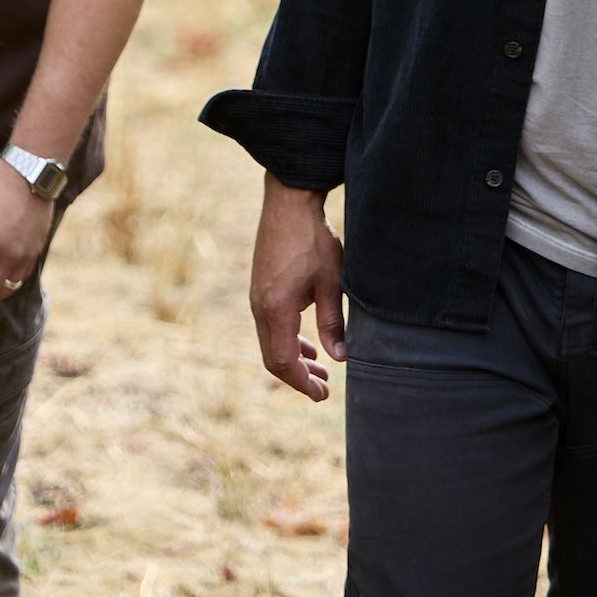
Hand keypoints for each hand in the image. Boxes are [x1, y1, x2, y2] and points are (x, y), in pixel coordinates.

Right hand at [250, 176, 344, 401]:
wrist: (288, 201)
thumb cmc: (312, 240)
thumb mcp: (330, 282)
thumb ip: (332, 322)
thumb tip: (340, 358)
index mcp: (276, 309)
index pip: (284, 361)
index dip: (302, 382)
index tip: (322, 394)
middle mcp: (260, 307)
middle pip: (273, 357)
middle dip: (298, 376)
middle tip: (324, 388)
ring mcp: (257, 296)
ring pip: (270, 342)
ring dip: (293, 358)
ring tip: (319, 366)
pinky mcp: (260, 287)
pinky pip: (269, 325)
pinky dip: (287, 340)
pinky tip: (306, 340)